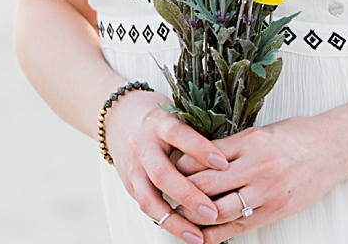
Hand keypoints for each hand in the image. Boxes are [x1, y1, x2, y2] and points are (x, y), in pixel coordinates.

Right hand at [102, 90, 230, 243]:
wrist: (118, 118)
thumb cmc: (157, 118)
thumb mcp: (176, 115)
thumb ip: (196, 134)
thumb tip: (229, 157)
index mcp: (157, 123)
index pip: (178, 134)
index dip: (200, 149)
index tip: (224, 164)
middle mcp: (142, 146)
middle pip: (162, 173)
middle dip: (188, 196)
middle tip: (213, 213)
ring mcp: (133, 168)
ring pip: (149, 199)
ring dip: (174, 221)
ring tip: (198, 237)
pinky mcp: (129, 184)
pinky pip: (147, 207)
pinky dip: (166, 223)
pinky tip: (186, 233)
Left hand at [175, 116, 346, 243]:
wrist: (332, 150)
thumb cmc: (294, 136)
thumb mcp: (258, 132)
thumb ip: (229, 146)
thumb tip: (196, 156)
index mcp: (248, 142)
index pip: (202, 156)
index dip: (181, 165)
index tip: (167, 168)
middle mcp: (256, 168)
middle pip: (206, 184)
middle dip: (181, 192)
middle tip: (162, 194)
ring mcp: (266, 192)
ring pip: (220, 209)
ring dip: (195, 215)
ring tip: (177, 215)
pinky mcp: (275, 211)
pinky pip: (240, 226)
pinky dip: (218, 233)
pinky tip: (202, 236)